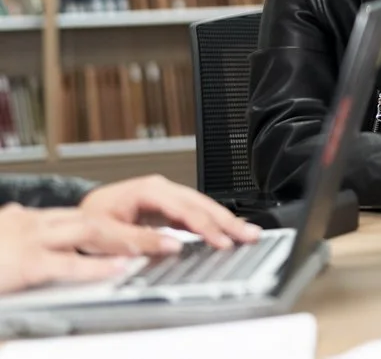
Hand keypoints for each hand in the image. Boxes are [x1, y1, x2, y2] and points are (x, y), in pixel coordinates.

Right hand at [0, 203, 177, 293]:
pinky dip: (97, 265)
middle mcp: (33, 224)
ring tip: (162, 247)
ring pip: (92, 232)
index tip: (146, 233)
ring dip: (132, 239)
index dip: (120, 226)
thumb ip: (9, 226)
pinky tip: (121, 268)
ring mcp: (28, 241)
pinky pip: (67, 263)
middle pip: (97, 220)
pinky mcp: (22, 264)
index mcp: (28, 221)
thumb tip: (15, 215)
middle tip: (170, 237)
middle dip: (137, 228)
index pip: (84, 218)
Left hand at [79, 175, 258, 249]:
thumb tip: (171, 246)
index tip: (221, 241)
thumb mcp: (106, 231)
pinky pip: (196, 213)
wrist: (77, 218)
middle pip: (201, 204)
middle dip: (228, 220)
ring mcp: (166, 197)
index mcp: (148, 189)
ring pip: (203, 207)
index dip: (206, 226)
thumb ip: (138, 239)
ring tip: (248, 233)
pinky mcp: (168, 208)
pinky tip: (227, 231)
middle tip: (250, 234)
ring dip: (226, 222)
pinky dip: (213, 223)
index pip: (185, 208)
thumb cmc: (87, 222)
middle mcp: (161, 189)